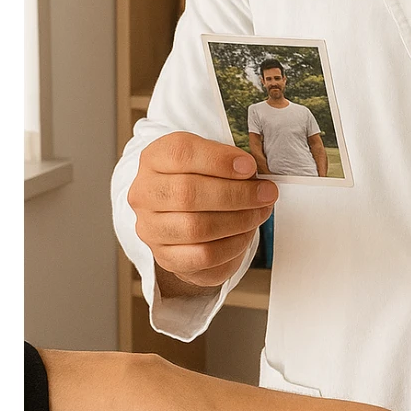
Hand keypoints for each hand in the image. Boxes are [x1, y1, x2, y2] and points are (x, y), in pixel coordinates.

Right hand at [127, 132, 276, 289]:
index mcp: (154, 159)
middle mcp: (144, 194)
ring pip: (196, 228)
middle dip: (237, 194)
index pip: (180, 153)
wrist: (188, 214)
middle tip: (266, 193)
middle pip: (187, 193)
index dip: (219, 160)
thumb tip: (252, 169)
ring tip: (260, 212)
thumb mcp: (213, 157)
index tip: (250, 167)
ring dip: (239, 221)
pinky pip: (203, 257)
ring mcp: (151, 229)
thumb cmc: (205, 179)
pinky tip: (245, 234)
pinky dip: (233, 246)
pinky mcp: (166, 257)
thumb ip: (230, 157)